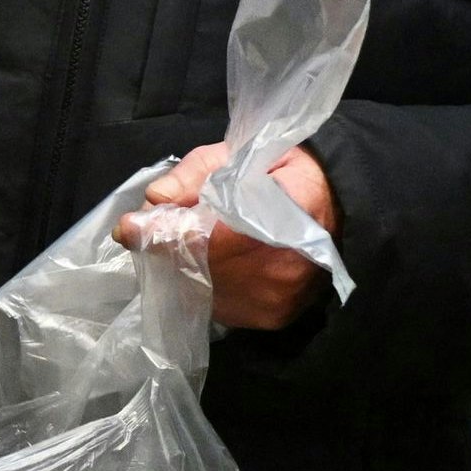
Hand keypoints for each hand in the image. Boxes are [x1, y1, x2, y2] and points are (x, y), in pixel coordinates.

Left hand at [114, 143, 340, 330]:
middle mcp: (279, 267)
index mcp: (278, 216)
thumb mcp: (242, 153)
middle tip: (154, 231)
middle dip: (165, 249)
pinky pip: (219, 307)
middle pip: (196, 269)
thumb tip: (154, 199)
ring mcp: (276, 298)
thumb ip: (195, 174)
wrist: (342, 207)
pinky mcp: (273, 317)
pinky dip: (205, 287)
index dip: (161, 233)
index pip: (204, 237)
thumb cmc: (286, 174)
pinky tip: (212, 266)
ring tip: (186, 245)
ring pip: (202, 292)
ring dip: (182, 270)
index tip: (128, 227)